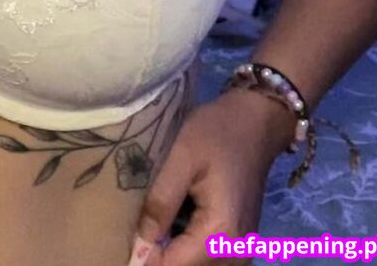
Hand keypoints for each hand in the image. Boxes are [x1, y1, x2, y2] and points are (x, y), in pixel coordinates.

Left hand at [131, 89, 291, 264]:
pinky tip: (168, 224)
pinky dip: (185, 248)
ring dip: (171, 253)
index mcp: (220, 234)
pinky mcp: (237, 243)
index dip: (143, 257)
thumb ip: (161, 202)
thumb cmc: (216, 133)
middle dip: (156, 256)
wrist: (254, 123)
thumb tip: (140, 243)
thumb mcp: (181, 157)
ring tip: (148, 224)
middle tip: (135, 228)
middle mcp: (235, 253)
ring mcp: (240, 251)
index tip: (121, 241)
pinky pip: (206, 258)